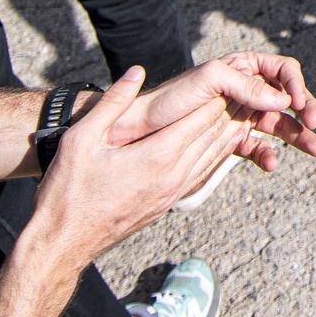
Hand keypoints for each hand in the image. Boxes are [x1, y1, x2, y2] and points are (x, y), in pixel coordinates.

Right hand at [25, 66, 248, 267]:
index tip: (234, 74)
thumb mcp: (81, 139)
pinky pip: (205, 170)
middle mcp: (174, 174)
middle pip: (215, 134)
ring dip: (232, 129)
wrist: (63, 243)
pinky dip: (220, 151)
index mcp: (157, 155)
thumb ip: (112, 103)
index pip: (200, 117)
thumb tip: (136, 73)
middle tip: (252, 85)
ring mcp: (175, 191)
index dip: (220, 94)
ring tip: (247, 107)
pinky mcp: (171, 202)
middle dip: (234, 108)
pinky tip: (225, 140)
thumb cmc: (67, 191)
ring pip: (215, 154)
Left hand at [114, 52, 315, 172]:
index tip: (299, 104)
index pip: (281, 70)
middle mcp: (244, 88)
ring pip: (277, 123)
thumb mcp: (209, 81)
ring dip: (297, 135)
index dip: (296, 85)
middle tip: (314, 125)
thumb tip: (283, 100)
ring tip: (315, 149)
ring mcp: (238, 114)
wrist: (138, 130)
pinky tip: (270, 164)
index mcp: (241, 67)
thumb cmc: (170, 98)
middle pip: (286, 97)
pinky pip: (256, 146)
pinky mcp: (229, 138)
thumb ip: (246, 85)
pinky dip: (267, 154)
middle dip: (305, 110)